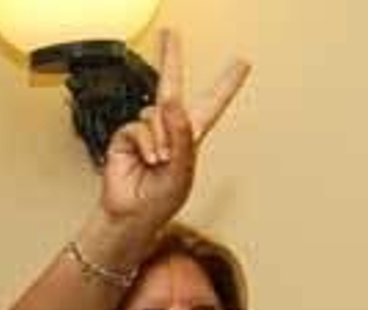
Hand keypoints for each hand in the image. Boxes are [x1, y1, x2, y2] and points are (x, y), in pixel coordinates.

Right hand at [100, 30, 249, 234]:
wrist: (131, 217)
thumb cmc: (161, 202)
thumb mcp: (183, 171)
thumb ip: (181, 135)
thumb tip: (170, 104)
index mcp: (191, 137)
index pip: (212, 104)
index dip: (227, 83)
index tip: (242, 62)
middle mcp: (168, 130)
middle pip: (171, 85)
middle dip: (171, 57)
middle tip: (170, 33)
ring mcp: (146, 133)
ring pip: (156, 114)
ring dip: (160, 139)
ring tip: (159, 162)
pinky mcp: (125, 138)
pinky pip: (137, 127)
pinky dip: (145, 143)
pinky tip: (148, 159)